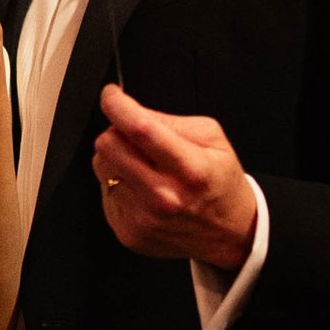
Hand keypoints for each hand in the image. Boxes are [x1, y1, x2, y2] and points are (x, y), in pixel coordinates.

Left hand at [91, 84, 256, 267]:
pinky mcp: (128, 232)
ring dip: (116, 159)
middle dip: (116, 131)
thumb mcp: (212, 139)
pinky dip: (118, 184)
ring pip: (102, 166)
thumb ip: (170, 122)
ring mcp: (143, 218)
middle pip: (109, 146)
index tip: (112, 95)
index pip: (140, 129)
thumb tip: (131, 111)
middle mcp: (164, 197)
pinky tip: (141, 190)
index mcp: (191, 169)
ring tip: (143, 167)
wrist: (228, 233)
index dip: (117, 105)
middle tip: (132, 136)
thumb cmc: (219, 181)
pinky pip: (104, 192)